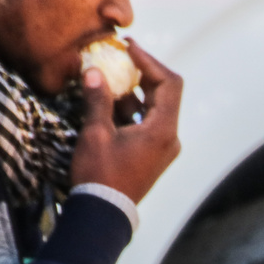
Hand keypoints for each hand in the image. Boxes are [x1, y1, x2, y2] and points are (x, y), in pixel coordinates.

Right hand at [68, 39, 181, 204]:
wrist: (102, 214)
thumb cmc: (100, 175)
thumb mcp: (96, 134)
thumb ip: (98, 100)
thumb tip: (93, 71)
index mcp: (163, 130)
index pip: (169, 83)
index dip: (150, 61)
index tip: (129, 48)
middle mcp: (169, 138)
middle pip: (164, 94)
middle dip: (142, 74)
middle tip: (120, 57)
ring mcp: (162, 149)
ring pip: (154, 109)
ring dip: (134, 92)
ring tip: (109, 79)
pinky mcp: (151, 156)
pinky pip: (146, 124)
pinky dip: (131, 111)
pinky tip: (108, 103)